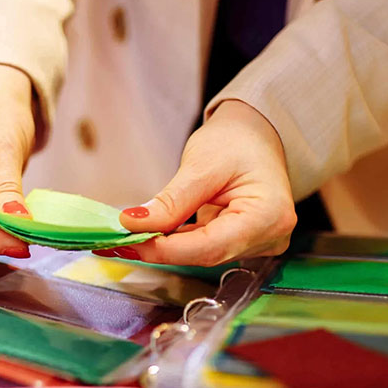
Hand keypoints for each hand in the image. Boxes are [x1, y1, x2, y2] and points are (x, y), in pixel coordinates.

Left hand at [113, 100, 296, 265]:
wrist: (257, 133)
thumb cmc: (239, 140)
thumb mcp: (202, 164)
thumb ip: (171, 201)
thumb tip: (134, 223)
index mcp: (269, 216)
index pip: (210, 247)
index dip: (166, 249)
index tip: (130, 240)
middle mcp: (268, 237)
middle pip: (205, 254)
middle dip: (160, 248)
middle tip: (118, 240)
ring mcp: (257, 243)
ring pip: (201, 253)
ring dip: (164, 246)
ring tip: (127, 235)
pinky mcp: (241, 242)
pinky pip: (203, 247)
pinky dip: (175, 241)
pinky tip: (149, 234)